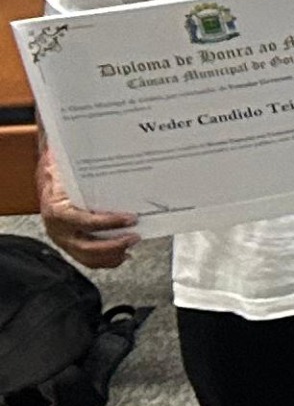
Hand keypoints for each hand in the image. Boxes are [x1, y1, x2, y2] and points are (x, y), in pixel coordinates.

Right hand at [34, 156, 138, 272]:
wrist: (47, 182)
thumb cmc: (59, 174)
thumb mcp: (64, 166)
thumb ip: (74, 161)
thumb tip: (86, 145)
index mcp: (57, 210)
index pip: (84, 221)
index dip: (109, 222)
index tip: (130, 218)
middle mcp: (57, 229)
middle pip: (86, 246)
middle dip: (114, 245)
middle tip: (135, 236)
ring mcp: (63, 239)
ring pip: (87, 257)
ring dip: (112, 255)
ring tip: (131, 245)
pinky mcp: (70, 245)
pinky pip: (87, 259)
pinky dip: (106, 260)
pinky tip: (122, 255)